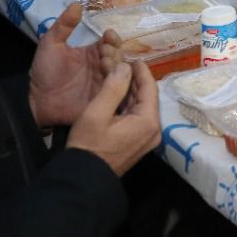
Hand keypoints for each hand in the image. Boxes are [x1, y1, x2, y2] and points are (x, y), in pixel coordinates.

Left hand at [29, 3, 115, 128]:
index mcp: (92, 53)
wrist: (37, 101)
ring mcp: (104, 83)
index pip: (110, 42)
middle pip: (118, 55)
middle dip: (114, 51)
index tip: (107, 36)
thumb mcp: (50, 44)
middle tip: (103, 53)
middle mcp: (101, 66)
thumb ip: (63, 25)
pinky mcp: (105, 98)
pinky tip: (110, 80)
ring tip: (104, 65)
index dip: (112, 38)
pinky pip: (118, 89)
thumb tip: (77, 3)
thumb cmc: (44, 72)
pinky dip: (117, 83)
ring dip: (115, 65)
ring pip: (120, 71)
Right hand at [64, 60, 160, 177]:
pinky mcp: (138, 142)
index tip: (133, 57)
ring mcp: (147, 138)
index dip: (141, 71)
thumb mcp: (97, 113)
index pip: (150, 88)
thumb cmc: (89, 145)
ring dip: (130, 91)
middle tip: (122, 64)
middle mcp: (153, 129)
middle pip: (147, 97)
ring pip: (141, 106)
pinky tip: (116, 94)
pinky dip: (127, 104)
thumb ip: (113, 88)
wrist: (83, 178)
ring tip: (118, 75)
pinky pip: (136, 117)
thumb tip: (125, 67)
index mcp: (148, 121)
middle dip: (135, 80)